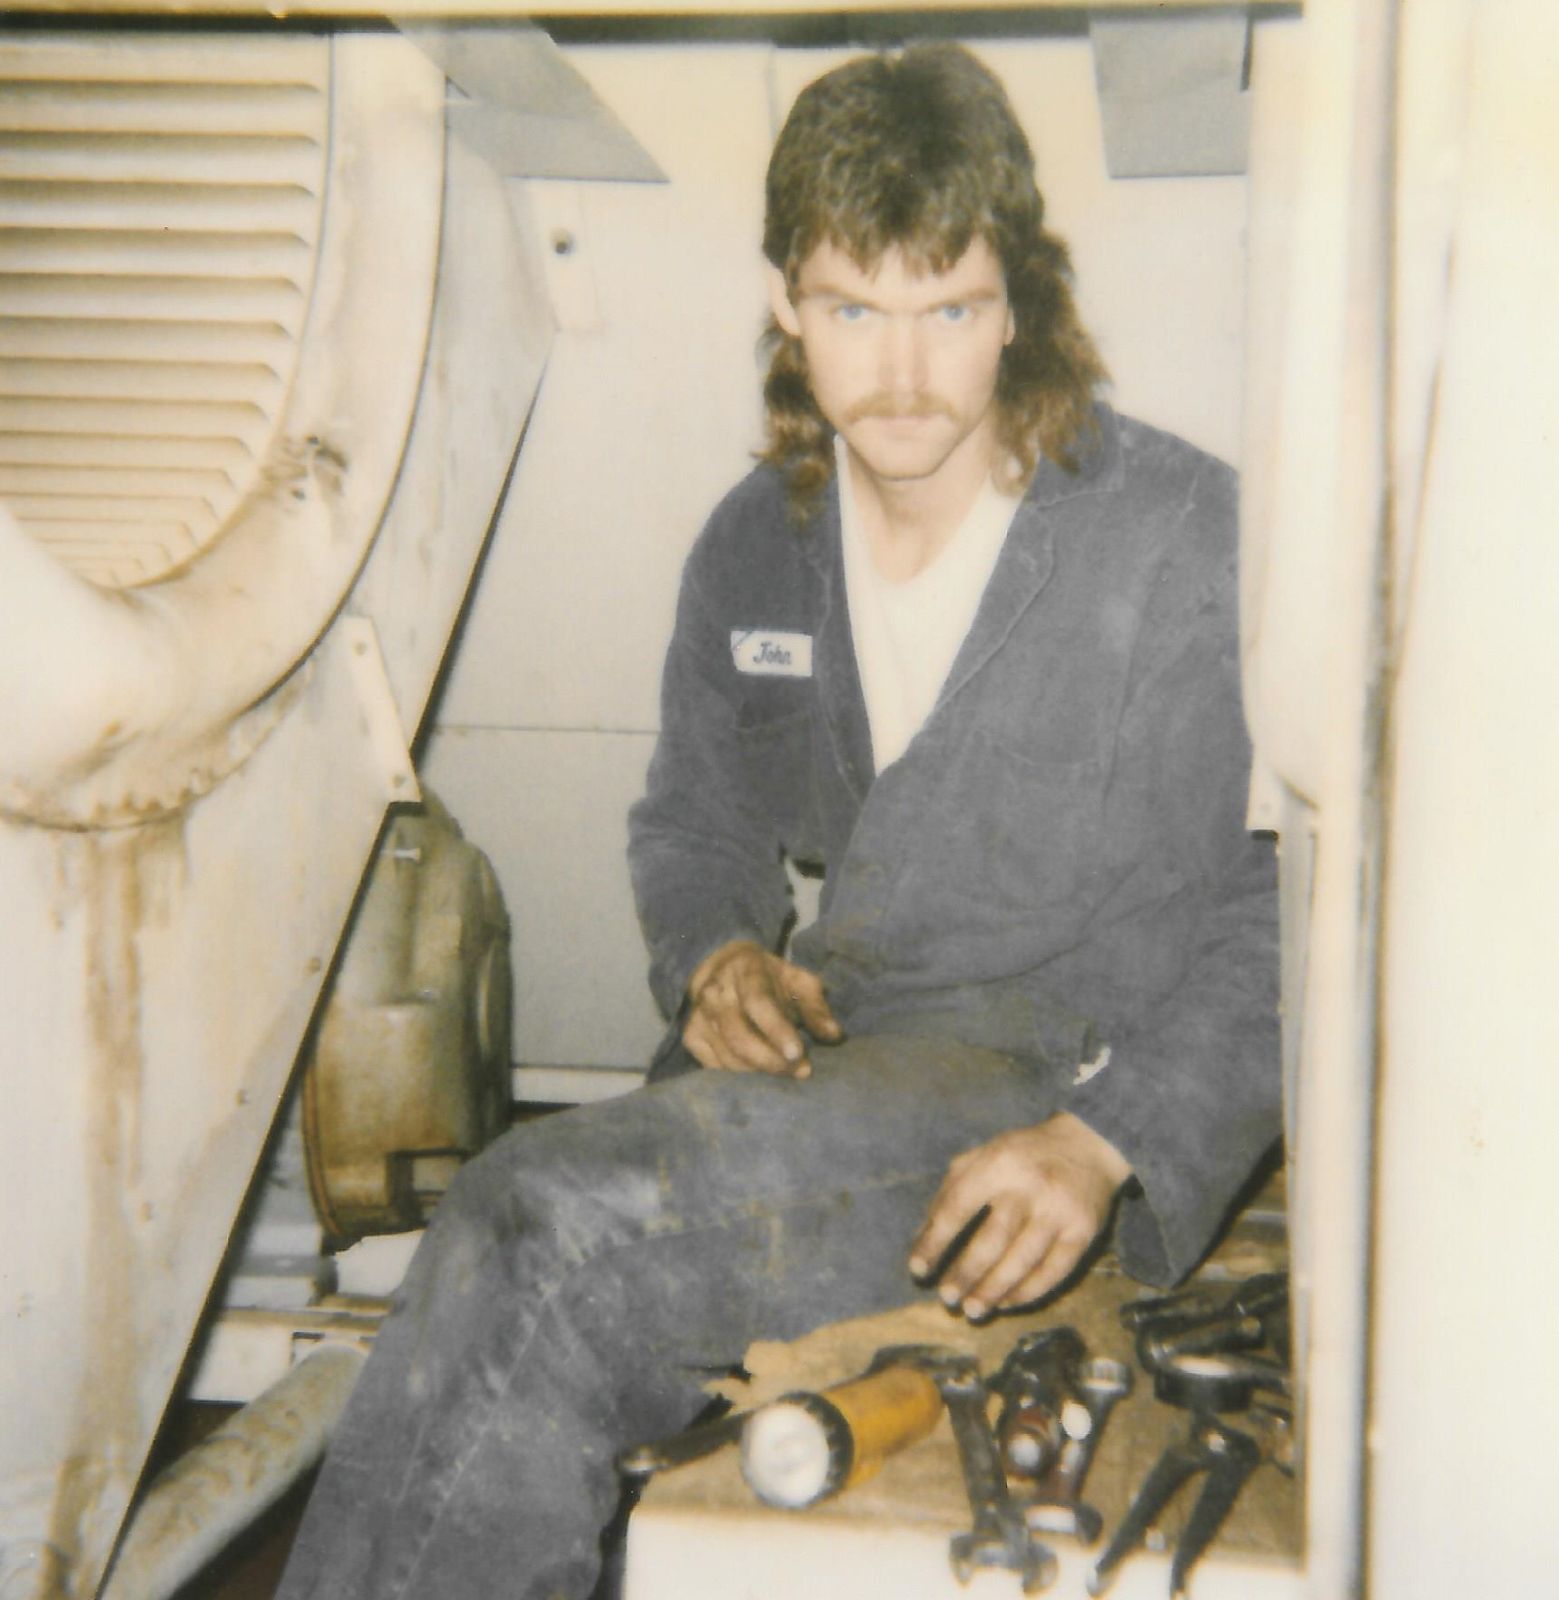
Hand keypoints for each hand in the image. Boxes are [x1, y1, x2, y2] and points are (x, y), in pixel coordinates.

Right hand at [682, 940, 841, 1077]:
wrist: (718, 968)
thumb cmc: (767, 978)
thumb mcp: (797, 980)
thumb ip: (817, 1006)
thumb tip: (834, 1035)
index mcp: (745, 971)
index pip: (759, 1003)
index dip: (777, 1031)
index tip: (798, 1054)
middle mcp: (715, 993)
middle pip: (740, 1037)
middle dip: (772, 1061)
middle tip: (801, 1071)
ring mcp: (699, 1016)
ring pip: (728, 1057)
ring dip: (759, 1072)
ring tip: (786, 1073)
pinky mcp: (691, 1037)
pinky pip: (715, 1067)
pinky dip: (740, 1075)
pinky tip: (759, 1072)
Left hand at [908, 1113, 1131, 1318]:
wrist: (1086, 1144)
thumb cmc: (1021, 1155)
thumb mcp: (982, 1157)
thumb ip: (950, 1192)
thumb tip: (922, 1240)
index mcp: (997, 1163)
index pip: (958, 1206)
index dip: (935, 1240)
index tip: (918, 1268)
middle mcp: (1029, 1186)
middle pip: (993, 1239)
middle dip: (966, 1272)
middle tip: (947, 1298)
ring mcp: (1058, 1211)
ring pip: (1023, 1260)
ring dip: (994, 1290)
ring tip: (972, 1310)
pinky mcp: (1084, 1232)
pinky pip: (1054, 1271)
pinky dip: (1028, 1292)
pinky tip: (1007, 1303)